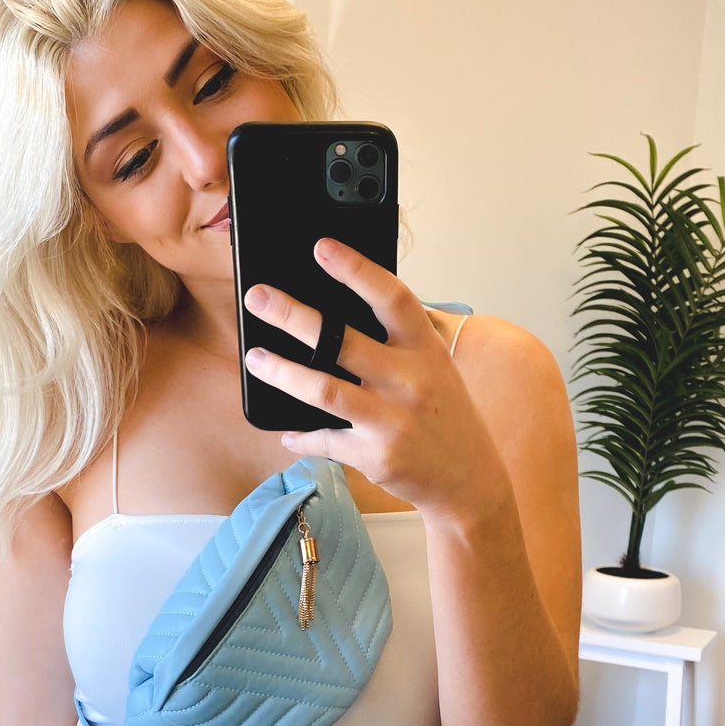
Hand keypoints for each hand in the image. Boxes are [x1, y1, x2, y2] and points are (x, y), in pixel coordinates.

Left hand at [241, 237, 503, 521]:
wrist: (468, 477)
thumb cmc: (443, 412)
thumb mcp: (434, 366)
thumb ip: (397, 340)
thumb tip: (340, 309)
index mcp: (425, 350)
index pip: (391, 299)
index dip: (356, 270)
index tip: (322, 248)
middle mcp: (410, 382)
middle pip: (342, 341)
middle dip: (294, 317)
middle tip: (258, 298)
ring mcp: (392, 421)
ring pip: (325, 391)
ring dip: (283, 373)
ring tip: (256, 358)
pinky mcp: (376, 457)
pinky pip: (326, 441)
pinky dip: (301, 436)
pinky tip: (285, 430)